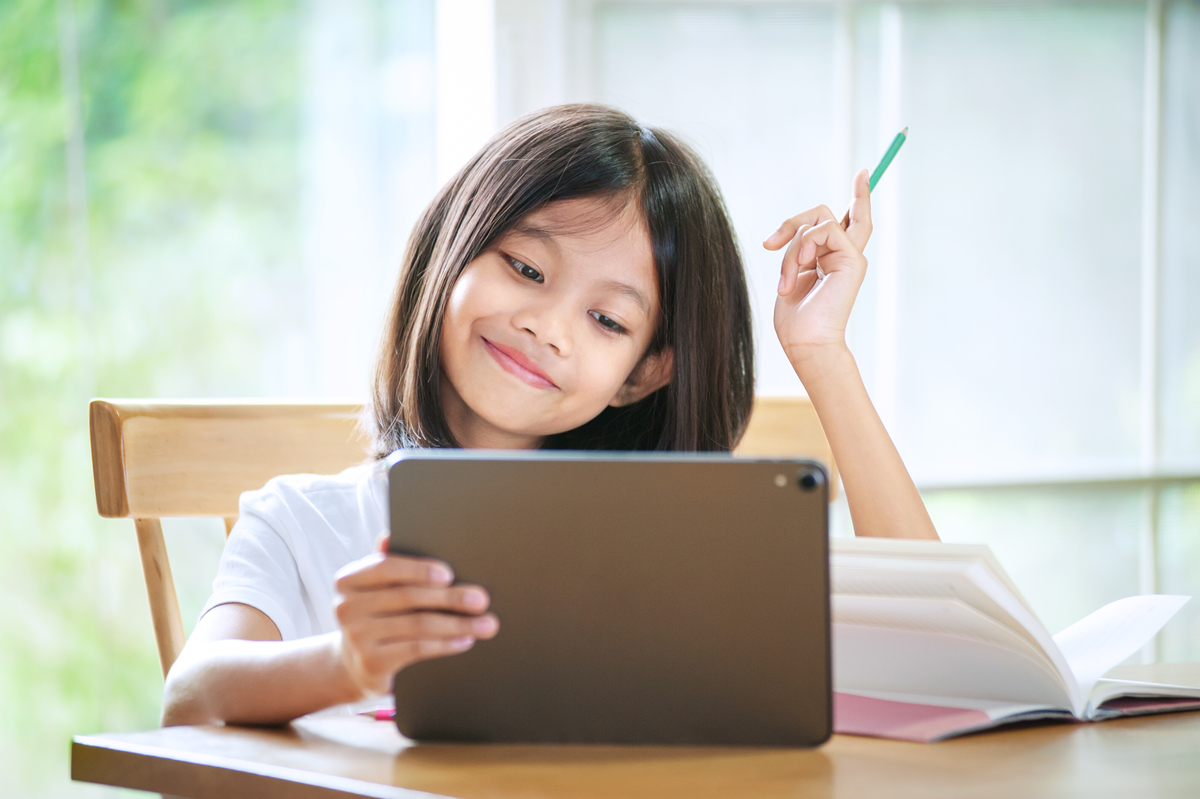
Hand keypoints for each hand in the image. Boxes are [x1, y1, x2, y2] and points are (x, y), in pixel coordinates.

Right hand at [332, 532, 498, 696]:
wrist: (356, 663)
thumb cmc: (377, 615)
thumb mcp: (376, 589)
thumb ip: (387, 564)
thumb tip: (389, 535)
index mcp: (348, 579)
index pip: (386, 567)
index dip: (419, 569)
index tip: (449, 574)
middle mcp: (346, 607)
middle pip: (408, 597)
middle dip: (450, 597)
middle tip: (481, 599)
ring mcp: (357, 637)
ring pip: (418, 625)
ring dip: (458, 624)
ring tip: (485, 624)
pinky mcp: (372, 662)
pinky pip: (417, 649)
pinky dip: (446, 643)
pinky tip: (466, 639)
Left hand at [764, 169, 872, 372]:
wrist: (806, 342)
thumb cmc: (795, 319)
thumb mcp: (792, 273)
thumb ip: (800, 248)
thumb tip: (796, 232)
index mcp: (832, 260)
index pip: (848, 221)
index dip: (859, 196)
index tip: (864, 173)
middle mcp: (845, 255)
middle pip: (825, 214)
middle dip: (792, 223)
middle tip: (770, 244)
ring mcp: (851, 256)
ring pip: (817, 222)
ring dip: (792, 249)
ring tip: (786, 280)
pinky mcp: (852, 258)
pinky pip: (823, 229)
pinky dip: (802, 246)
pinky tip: (799, 270)